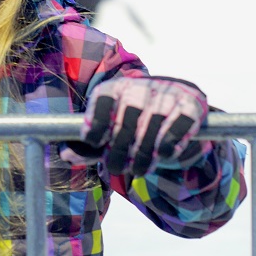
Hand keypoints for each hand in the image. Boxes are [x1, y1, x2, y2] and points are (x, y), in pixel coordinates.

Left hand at [61, 76, 210, 175]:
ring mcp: (166, 95)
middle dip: (119, 152)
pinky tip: (162, 154)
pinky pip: (176, 130)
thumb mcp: (108, 129)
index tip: (96, 144)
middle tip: (116, 167)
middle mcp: (140, 87)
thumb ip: (87, 145)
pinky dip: (167, 147)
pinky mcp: (190, 105)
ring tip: (138, 168)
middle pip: (125, 124)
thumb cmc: (133, 121)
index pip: (101, 102)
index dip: (96, 126)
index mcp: (116, 88)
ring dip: (143, 156)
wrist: (174, 104)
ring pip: (150, 131)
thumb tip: (66, 155)